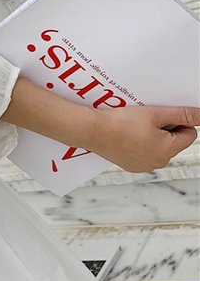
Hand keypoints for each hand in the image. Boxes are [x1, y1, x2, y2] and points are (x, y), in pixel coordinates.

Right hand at [85, 105, 199, 172]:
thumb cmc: (119, 123)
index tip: (160, 116)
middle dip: (165, 129)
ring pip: (159, 148)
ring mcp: (143, 166)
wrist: (92, 130)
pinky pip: (144, 153)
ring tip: (134, 127)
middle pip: (174, 142)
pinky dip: (140, 144)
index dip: (177, 121)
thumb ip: (182, 114)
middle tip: (146, 120)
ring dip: (152, 136)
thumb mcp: (155, 114)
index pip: (189, 134)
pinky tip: (127, 136)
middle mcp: (158, 162)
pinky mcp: (131, 165)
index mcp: (167, 151)